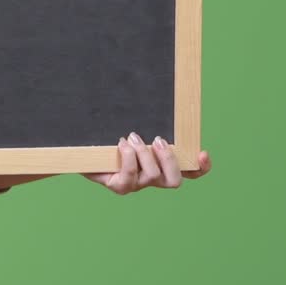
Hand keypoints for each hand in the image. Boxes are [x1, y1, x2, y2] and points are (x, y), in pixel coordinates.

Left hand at [81, 131, 210, 194]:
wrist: (83, 150)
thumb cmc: (112, 137)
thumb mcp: (134, 128)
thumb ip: (150, 121)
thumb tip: (163, 97)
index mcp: (161, 165)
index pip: (188, 172)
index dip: (200, 167)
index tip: (202, 152)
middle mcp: (151, 178)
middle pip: (174, 181)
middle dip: (169, 159)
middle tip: (157, 140)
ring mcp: (136, 184)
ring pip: (153, 176)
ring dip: (145, 154)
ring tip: (133, 137)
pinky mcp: (119, 186)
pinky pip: (130, 176)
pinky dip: (128, 157)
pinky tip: (121, 144)